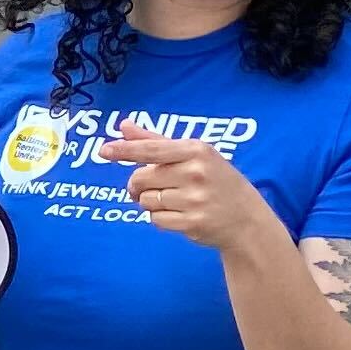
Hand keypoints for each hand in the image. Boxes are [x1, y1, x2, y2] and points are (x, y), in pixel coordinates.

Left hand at [97, 132, 277, 253]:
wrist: (246, 218)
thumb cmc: (216, 181)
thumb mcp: (194, 154)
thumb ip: (156, 140)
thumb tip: (124, 126)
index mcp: (196, 150)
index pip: (151, 149)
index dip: (125, 150)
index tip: (104, 150)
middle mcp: (195, 173)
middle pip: (141, 178)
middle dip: (138, 184)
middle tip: (151, 186)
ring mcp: (195, 199)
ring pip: (146, 201)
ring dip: (151, 202)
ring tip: (175, 200)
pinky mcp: (192, 223)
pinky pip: (155, 219)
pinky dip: (161, 218)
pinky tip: (180, 214)